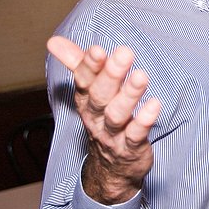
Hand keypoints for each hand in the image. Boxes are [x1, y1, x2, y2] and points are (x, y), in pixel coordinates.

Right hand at [47, 36, 160, 204]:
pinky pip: (136, 135)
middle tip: (124, 53)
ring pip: (117, 114)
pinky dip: (144, 121)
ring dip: (130, 95)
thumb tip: (53, 40)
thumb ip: (77, 64)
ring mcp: (113, 134)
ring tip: (141, 76)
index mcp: (86, 100)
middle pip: (100, 95)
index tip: (97, 49)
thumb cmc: (103, 119)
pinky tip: (154, 105)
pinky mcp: (131, 148)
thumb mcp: (89, 91)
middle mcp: (96, 116)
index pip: (84, 80)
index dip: (89, 66)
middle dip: (111, 75)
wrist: (111, 168)